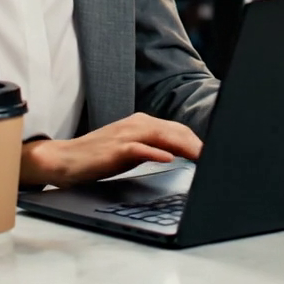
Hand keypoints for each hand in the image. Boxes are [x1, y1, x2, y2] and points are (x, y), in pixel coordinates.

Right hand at [20, 113, 202, 188]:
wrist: (66, 160)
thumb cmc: (100, 157)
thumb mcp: (132, 151)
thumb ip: (153, 149)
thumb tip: (179, 157)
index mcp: (142, 123)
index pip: (178, 130)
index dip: (198, 142)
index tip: (215, 154)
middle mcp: (137, 124)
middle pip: (175, 131)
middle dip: (198, 144)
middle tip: (218, 158)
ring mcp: (125, 134)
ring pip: (162, 136)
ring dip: (184, 147)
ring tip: (203, 157)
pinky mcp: (115, 148)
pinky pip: (139, 148)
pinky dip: (155, 152)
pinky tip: (168, 158)